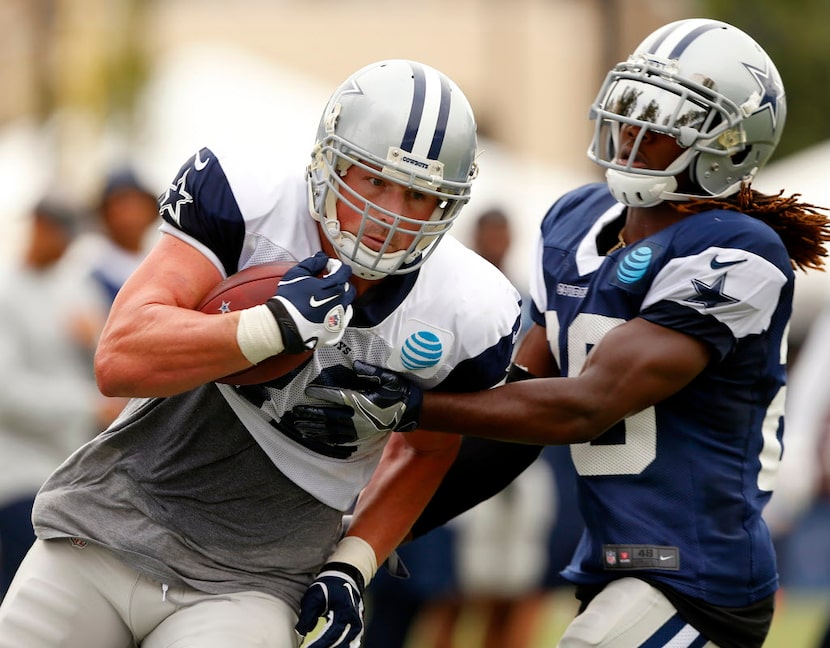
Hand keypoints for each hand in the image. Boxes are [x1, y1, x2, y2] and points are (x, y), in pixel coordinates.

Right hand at [266, 252, 355, 352]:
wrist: (283, 326)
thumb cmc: (289, 301)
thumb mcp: (297, 274)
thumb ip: (312, 263)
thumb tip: (322, 258)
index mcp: (333, 286)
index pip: (344, 271)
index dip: (335, 266)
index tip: (327, 267)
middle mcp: (341, 302)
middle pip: (348, 287)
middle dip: (339, 282)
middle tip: (326, 283)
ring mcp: (339, 318)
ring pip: (347, 303)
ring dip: (340, 298)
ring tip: (326, 298)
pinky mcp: (335, 331)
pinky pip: (343, 320)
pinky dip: (338, 313)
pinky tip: (327, 311)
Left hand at [291, 360, 423, 442]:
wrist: (409, 413)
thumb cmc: (397, 393)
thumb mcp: (388, 379)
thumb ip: (371, 372)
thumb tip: (354, 365)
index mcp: (362, 402)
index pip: (337, 396)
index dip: (322, 393)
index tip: (308, 390)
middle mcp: (357, 418)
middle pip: (328, 416)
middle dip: (311, 414)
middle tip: (294, 412)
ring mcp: (357, 430)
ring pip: (330, 430)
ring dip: (313, 427)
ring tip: (298, 425)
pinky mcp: (360, 437)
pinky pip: (338, 440)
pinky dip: (324, 438)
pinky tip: (314, 437)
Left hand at [295, 562, 365, 647]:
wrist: (344, 576)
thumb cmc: (328, 586)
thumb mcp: (314, 596)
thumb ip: (307, 615)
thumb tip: (301, 632)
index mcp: (344, 611)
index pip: (330, 635)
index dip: (318, 645)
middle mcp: (354, 620)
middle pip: (340, 642)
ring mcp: (357, 624)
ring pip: (348, 644)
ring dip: (335, 647)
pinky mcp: (357, 626)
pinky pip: (351, 641)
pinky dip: (342, 646)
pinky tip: (332, 647)